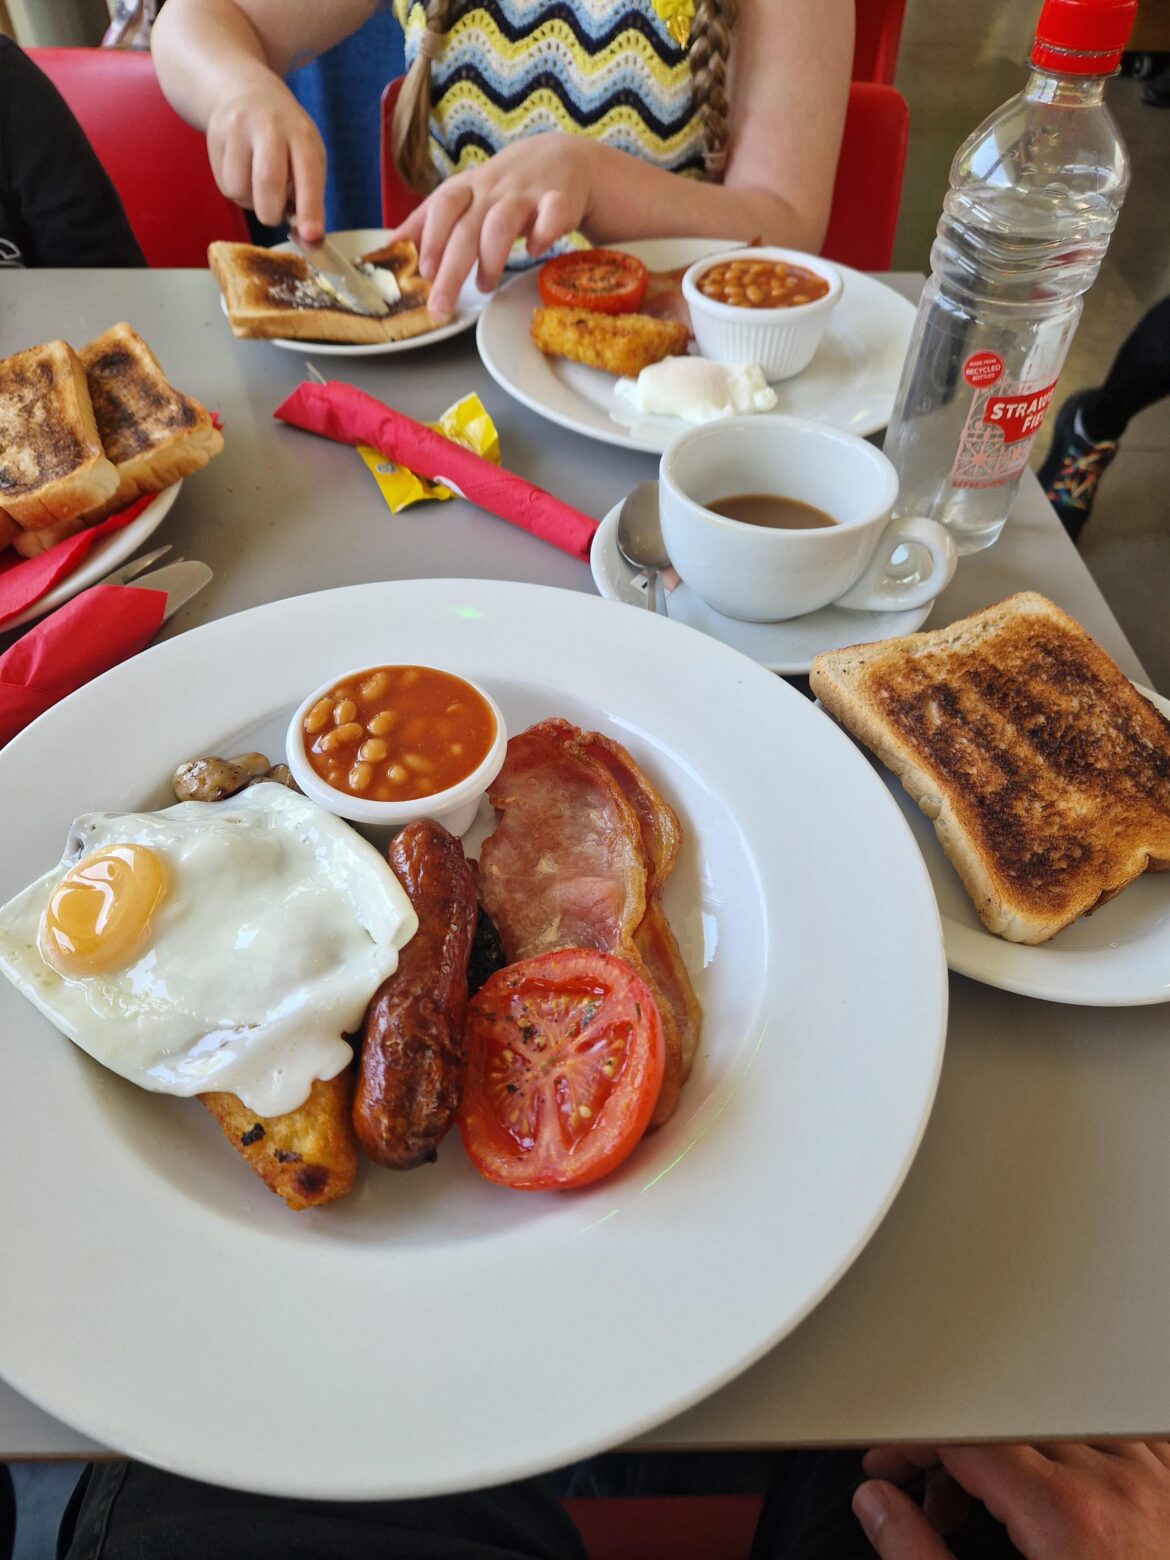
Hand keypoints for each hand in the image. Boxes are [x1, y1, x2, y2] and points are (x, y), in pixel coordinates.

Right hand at [207, 82, 325, 238]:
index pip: (307, 175)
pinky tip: (244, 174)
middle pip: (267, 182)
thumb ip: (310, 199)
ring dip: (251, 203)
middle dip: (271, 213)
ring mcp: (237, 128)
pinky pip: (224, 186)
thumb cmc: (286, 138)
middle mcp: (268, 126)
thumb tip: (310, 243)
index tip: (311, 236)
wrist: (246, 92)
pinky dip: (237, 192)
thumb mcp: (307, 157)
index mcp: (301, 133)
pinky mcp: (214, 136)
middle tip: (275, 214)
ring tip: (258, 186)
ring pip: (239, 190)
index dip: (309, 209)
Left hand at [391, 135, 597, 319]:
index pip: (442, 208)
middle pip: (467, 228)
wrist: (563, 159)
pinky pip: (553, 214)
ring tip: (484, 287)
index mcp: (468, 189)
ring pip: (502, 223)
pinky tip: (534, 251)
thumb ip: (430, 220)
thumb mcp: (464, 196)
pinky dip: (543, 234)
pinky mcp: (561, 200)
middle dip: (451, 271)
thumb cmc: (506, 188)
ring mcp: (527, 194)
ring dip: (491, 259)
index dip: (430, 238)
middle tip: (441, 307)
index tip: (422, 272)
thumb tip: (391, 244)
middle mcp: (493, 189)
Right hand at [853, 1441, 1169, 1558]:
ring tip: (1003, 1511)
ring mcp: (1155, 1482)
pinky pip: (1116, 1437)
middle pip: (1002, 1426)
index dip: (909, 1442)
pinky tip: (1065, 1495)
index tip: (889, 1464)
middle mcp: (1114, 1484)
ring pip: (1056, 1424)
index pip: (961, 1433)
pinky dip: (1078, 1453)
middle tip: (937, 1508)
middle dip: (956, 1457)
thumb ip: (920, 1557)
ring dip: (1015, 1454)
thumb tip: (878, 1505)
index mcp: (1062, 1513)